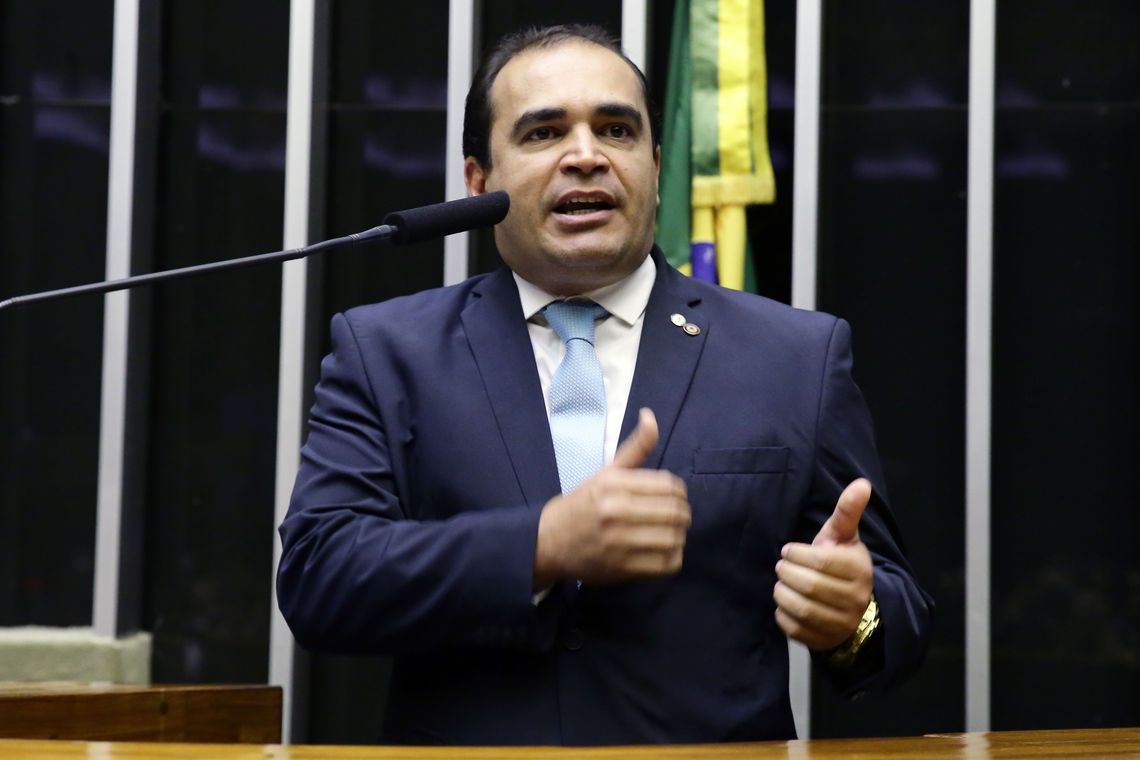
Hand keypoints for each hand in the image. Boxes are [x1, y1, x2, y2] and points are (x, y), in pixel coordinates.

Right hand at [534, 408, 691, 586]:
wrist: (549, 542)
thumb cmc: (582, 504)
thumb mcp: (606, 473)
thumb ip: (635, 448)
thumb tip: (650, 416)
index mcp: (614, 484)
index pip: (669, 486)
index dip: (679, 492)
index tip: (674, 498)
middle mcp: (616, 511)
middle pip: (674, 513)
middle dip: (682, 514)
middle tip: (677, 517)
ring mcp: (619, 542)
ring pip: (673, 539)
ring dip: (679, 536)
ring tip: (671, 534)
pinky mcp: (622, 568)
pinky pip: (666, 564)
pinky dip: (673, 558)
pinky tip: (664, 551)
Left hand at [773, 478, 873, 650]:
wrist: (852, 606)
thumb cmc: (840, 562)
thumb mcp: (843, 536)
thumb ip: (847, 511)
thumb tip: (862, 483)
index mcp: (859, 570)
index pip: (822, 562)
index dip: (797, 554)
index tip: (788, 550)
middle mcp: (855, 599)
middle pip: (810, 586)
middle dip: (787, 573)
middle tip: (782, 566)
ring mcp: (841, 624)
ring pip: (802, 609)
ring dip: (782, 593)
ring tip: (781, 583)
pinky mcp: (824, 641)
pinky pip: (795, 629)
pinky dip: (782, 615)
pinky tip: (784, 603)